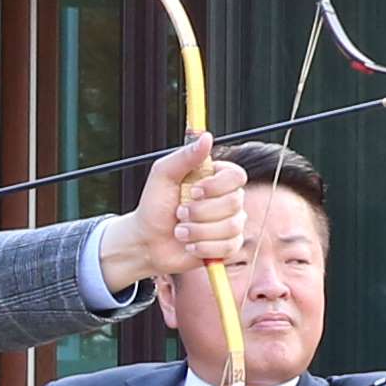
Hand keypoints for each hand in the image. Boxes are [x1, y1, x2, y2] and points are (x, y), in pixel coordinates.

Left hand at [96, 137, 245, 299]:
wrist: (148, 241)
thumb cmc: (154, 206)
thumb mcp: (163, 175)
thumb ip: (185, 156)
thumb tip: (206, 137)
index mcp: (216, 178)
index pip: (237, 176)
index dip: (217, 186)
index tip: (193, 191)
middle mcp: (227, 199)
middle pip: (235, 203)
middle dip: (201, 212)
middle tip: (179, 213)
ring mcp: (230, 223)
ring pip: (231, 227)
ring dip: (198, 231)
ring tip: (180, 231)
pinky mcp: (228, 246)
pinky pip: (228, 247)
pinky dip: (203, 247)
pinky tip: (189, 245)